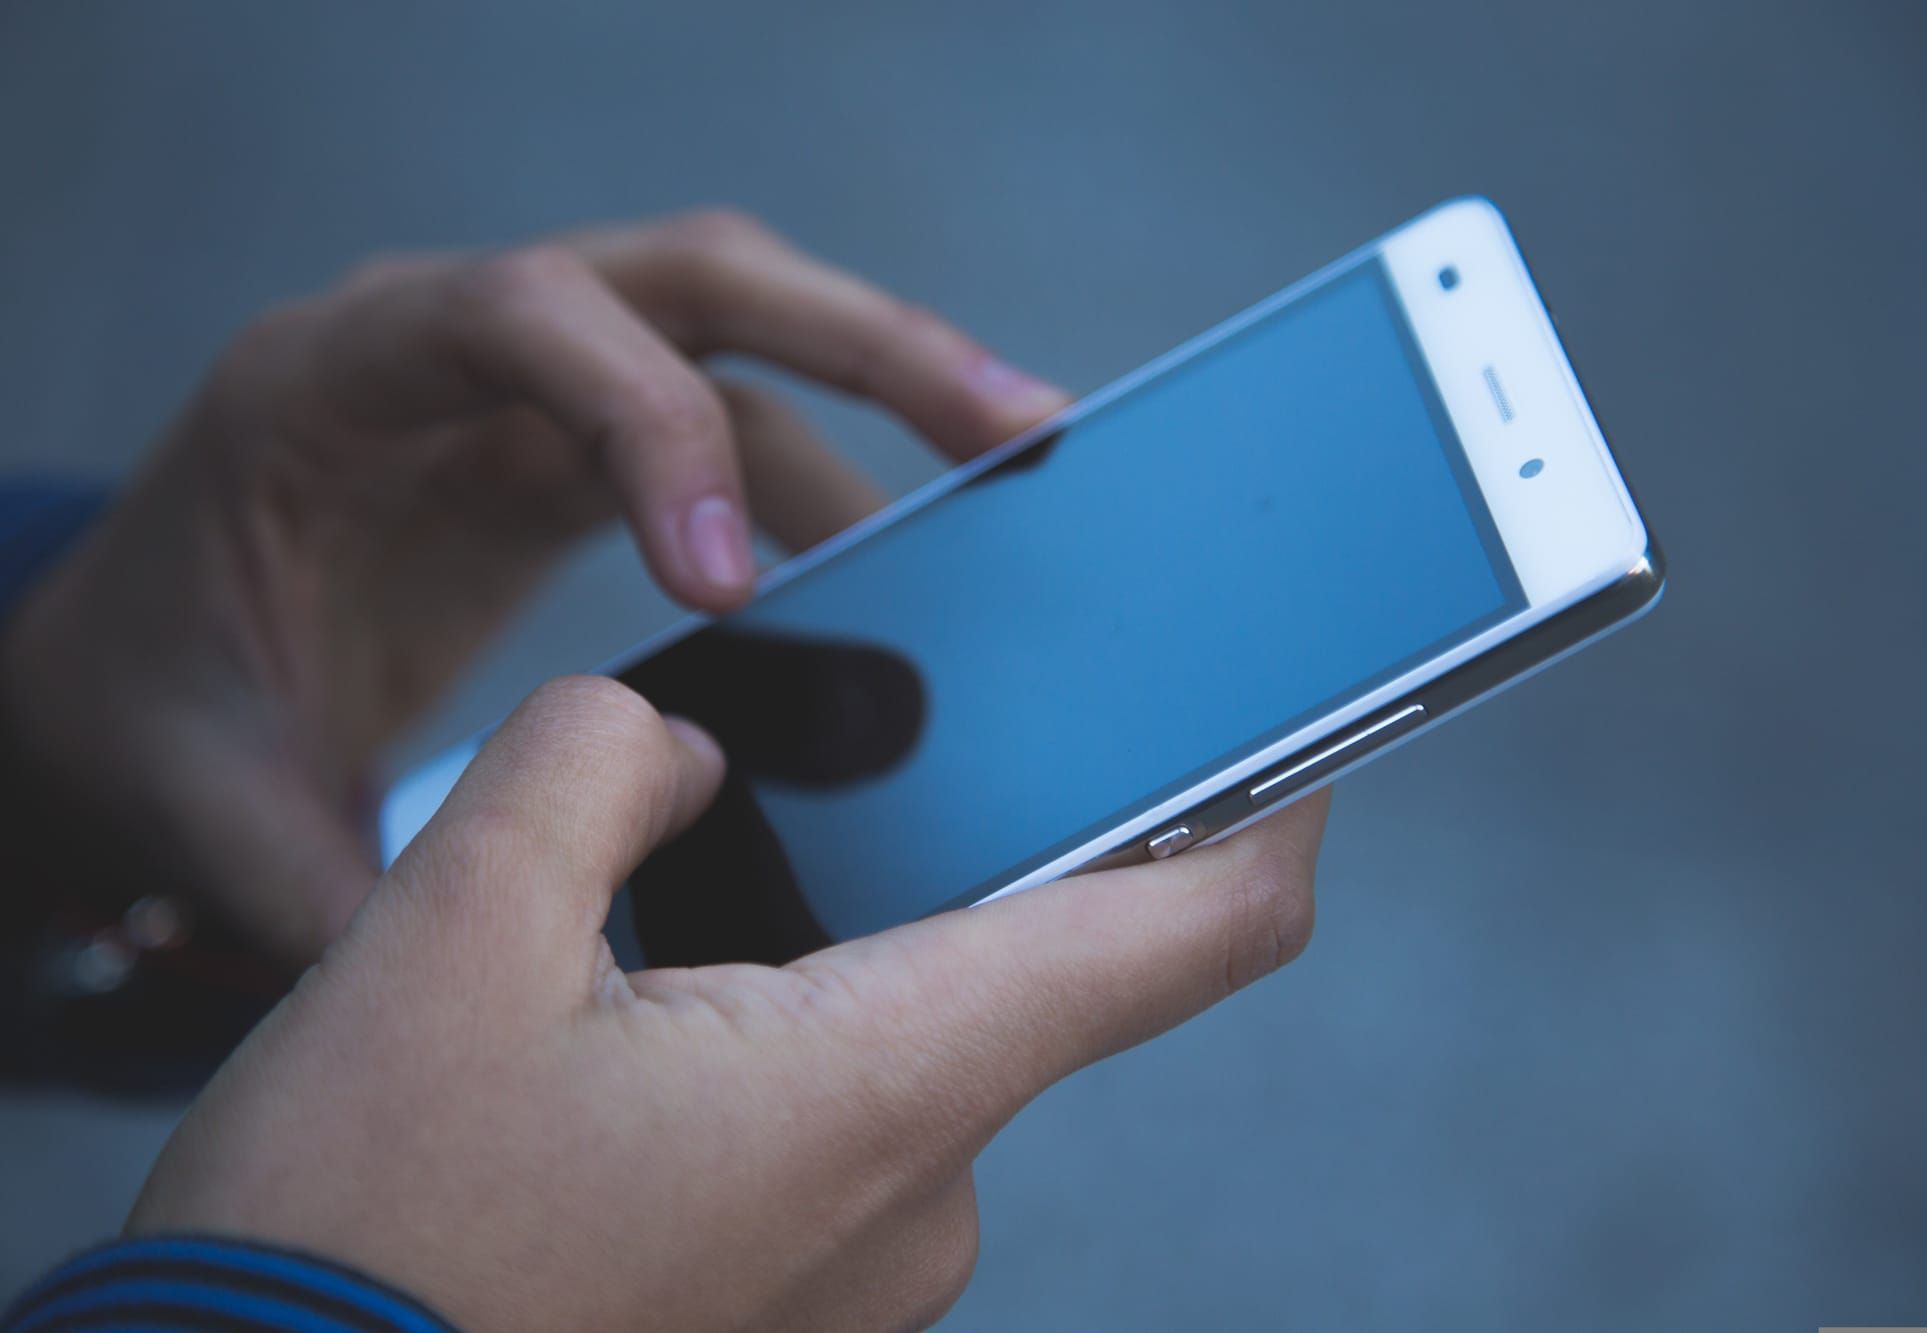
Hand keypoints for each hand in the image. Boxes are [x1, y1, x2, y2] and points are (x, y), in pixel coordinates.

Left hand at [0, 210, 1066, 966]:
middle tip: (1011, 431)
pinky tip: (907, 567)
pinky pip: (731, 425)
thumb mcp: (210, 798)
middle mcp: (448, 350)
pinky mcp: (579, 446)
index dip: (645, 425)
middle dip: (862, 343)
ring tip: (1018, 480)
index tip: (730, 589)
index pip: (519, 319)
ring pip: (737, 334)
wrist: (136, 661)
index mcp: (331, 384)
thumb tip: (493, 1014)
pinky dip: (834, 483)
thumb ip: (339, 893)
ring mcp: (525, 386)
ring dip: (887, 394)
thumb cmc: (156, 703)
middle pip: (684, 280)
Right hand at [128, 677, 1328, 1330]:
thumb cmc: (355, 1243)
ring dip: (820, 962)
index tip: (1297, 721)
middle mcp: (921, 1194)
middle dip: (928, 855)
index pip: (1184, 932)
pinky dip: (777, 1053)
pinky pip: (839, 1132)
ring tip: (650, 942)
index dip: (1272, 807)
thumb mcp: (444, 935)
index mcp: (883, 1083)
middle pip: (1017, 967)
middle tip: (815, 771)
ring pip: (904, 1046)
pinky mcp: (798, 1306)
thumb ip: (594, 769)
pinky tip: (632, 1040)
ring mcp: (865, 1271)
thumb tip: (680, 761)